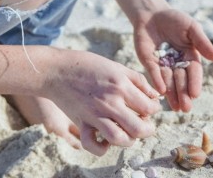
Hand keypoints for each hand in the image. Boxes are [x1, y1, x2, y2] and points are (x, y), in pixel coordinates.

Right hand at [42, 48, 160, 154]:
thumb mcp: (116, 66)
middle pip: (138, 128)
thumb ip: (137, 80)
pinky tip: (106, 140)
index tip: (150, 107)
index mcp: (120, 85)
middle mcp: (110, 102)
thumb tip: (155, 96)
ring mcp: (95, 114)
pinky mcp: (82, 124)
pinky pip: (94, 145)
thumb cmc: (87, 64)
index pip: (148, 107)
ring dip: (129, 140)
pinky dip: (102, 148)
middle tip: (145, 124)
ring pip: (120, 139)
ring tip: (128, 132)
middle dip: (147, 130)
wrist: (56, 70)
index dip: (154, 109)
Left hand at [133, 8, 212, 111]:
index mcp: (190, 56)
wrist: (152, 13)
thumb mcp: (191, 27)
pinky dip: (157, 81)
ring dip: (172, 94)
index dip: (194, 83)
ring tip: (176, 107)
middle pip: (181, 80)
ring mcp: (162, 64)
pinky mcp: (149, 62)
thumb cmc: (175, 19)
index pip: (193, 72)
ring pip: (168, 80)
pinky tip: (161, 90)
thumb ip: (202, 42)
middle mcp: (177, 63)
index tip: (195, 94)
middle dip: (184, 94)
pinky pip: (153, 72)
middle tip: (186, 108)